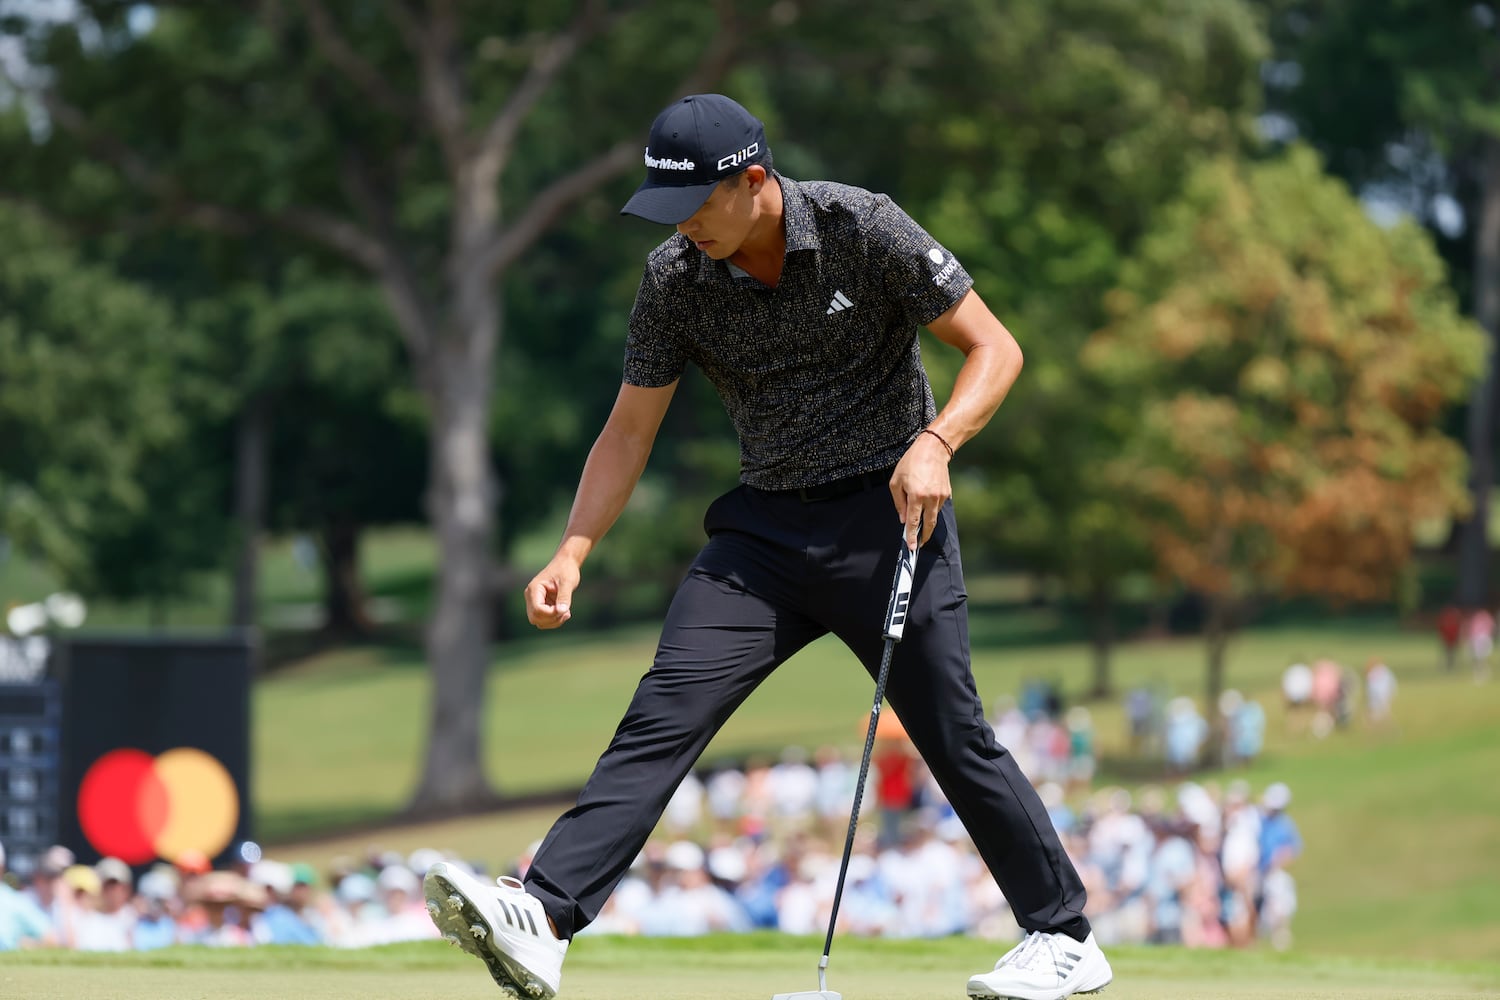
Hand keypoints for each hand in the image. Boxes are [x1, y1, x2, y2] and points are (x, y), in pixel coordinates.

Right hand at [524, 556, 581, 628]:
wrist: (565, 564)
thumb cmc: (565, 570)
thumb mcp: (567, 582)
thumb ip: (564, 597)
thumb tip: (562, 611)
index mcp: (534, 589)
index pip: (537, 609)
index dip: (551, 614)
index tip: (565, 610)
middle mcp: (531, 596)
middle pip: (535, 618)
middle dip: (552, 619)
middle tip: (567, 612)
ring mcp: (534, 602)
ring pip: (539, 622)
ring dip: (554, 621)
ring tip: (567, 612)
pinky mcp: (541, 606)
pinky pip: (544, 620)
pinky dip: (555, 620)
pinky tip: (565, 612)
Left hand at [890, 431, 951, 549]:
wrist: (933, 449)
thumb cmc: (911, 463)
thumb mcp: (896, 481)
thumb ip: (899, 502)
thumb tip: (903, 518)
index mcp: (916, 496)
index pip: (913, 522)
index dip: (912, 536)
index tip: (912, 548)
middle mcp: (930, 498)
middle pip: (928, 524)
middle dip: (923, 536)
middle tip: (919, 544)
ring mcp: (941, 496)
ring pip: (934, 516)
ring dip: (927, 522)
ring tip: (920, 526)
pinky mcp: (947, 493)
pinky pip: (938, 506)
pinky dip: (931, 509)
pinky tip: (926, 503)